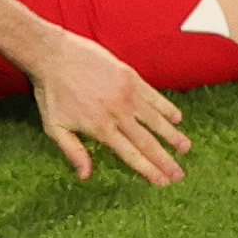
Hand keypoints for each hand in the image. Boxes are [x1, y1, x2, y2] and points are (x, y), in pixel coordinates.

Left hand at [20, 31, 191, 183]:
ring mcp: (126, 94)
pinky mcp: (130, 77)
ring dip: (173, 135)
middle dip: (166, 160)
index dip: (149, 170)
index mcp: (100, 128)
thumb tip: (86, 176)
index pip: (131, 155)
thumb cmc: (51, 93)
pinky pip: (154, 96)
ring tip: (186, 148)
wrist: (53, 56)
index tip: (163, 182)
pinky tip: (177, 118)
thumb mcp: (54, 126)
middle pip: (148, 142)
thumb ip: (73, 151)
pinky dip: (167, 108)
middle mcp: (118, 113)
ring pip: (156, 120)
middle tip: (180, 174)